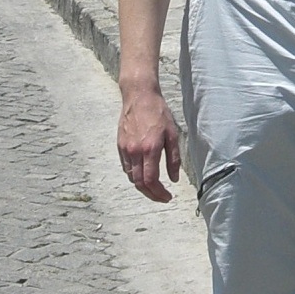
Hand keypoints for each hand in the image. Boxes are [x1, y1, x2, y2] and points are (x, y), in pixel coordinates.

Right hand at [117, 87, 181, 202]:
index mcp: (150, 149)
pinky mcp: (120, 145)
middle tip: (161, 197)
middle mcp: (135, 151)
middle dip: (151, 194)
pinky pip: (126, 167)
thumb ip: (173, 159)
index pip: (151, 180)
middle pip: (139, 183)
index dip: (159, 193)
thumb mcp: (172, 134)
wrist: (139, 96)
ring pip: (131, 177)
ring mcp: (125, 149)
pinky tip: (143, 173)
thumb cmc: (158, 113)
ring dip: (142, 186)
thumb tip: (174, 179)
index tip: (168, 197)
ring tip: (154, 187)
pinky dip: (134, 175)